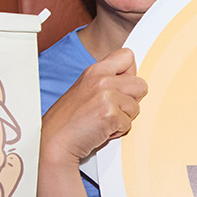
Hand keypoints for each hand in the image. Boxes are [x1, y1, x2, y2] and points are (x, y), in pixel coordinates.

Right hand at [40, 48, 147, 166]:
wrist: (55, 141)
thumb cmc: (68, 120)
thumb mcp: (85, 90)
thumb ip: (107, 81)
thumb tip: (131, 82)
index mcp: (95, 70)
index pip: (127, 56)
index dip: (130, 74)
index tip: (122, 87)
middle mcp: (102, 79)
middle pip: (140, 85)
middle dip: (131, 101)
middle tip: (112, 109)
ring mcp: (107, 96)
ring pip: (136, 107)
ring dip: (123, 118)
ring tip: (103, 121)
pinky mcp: (111, 114)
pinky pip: (128, 124)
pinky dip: (117, 132)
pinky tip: (101, 130)